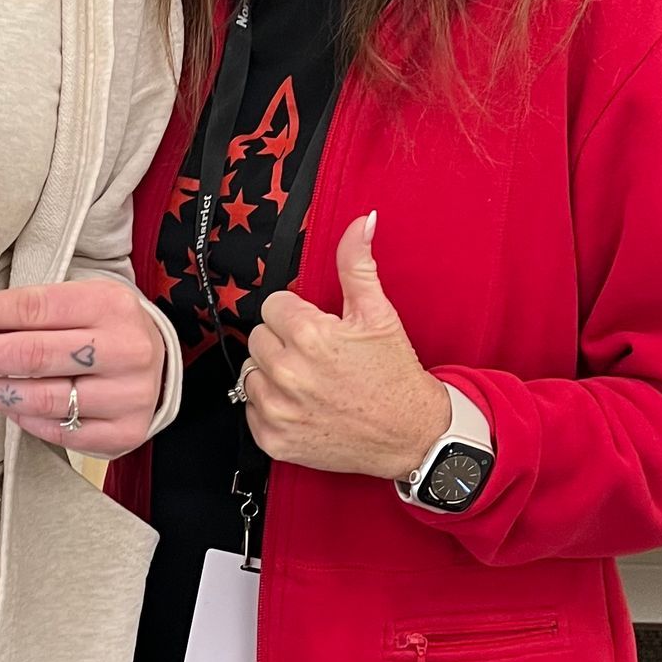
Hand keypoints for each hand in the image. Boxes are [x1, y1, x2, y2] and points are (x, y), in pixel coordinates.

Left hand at [0, 276, 166, 459]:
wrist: (160, 365)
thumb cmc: (104, 329)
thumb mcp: (79, 303)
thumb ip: (31, 313)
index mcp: (110, 304)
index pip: (34, 308)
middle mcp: (124, 349)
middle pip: (35, 355)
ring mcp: (127, 395)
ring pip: (44, 398)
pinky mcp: (124, 432)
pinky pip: (59, 430)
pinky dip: (25, 419)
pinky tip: (4, 407)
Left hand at [242, 214, 450, 479]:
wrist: (410, 435)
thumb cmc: (394, 375)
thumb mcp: (379, 314)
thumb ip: (358, 265)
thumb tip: (362, 222)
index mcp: (309, 336)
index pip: (273, 306)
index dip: (297, 315)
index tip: (317, 329)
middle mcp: (287, 373)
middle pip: (259, 337)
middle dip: (283, 342)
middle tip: (317, 356)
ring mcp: (278, 410)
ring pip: (251, 373)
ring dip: (274, 375)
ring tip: (310, 382)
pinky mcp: (274, 440)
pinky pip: (251, 411)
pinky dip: (272, 409)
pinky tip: (303, 406)